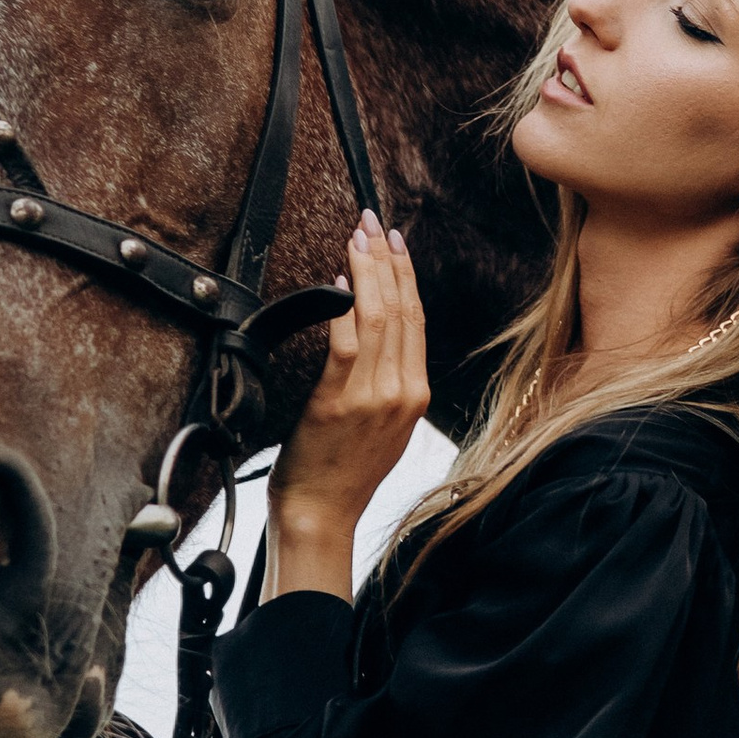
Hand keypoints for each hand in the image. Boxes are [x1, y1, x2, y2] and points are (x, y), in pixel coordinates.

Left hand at [267, 214, 429, 601]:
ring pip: (378, 317)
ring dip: (366, 271)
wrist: (321, 514)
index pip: (417, 320)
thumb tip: (373, 333)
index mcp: (416, 395)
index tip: (395, 243)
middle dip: (387, 259)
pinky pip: (346, 342)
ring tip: (356, 238)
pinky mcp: (339, 401)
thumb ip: (386, 382)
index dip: (407, 275)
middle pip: (402, 309)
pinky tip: (337, 282)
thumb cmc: (341, 473)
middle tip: (373, 223)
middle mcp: (403, 392)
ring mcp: (374, 396)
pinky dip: (343, 306)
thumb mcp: (382, 427)